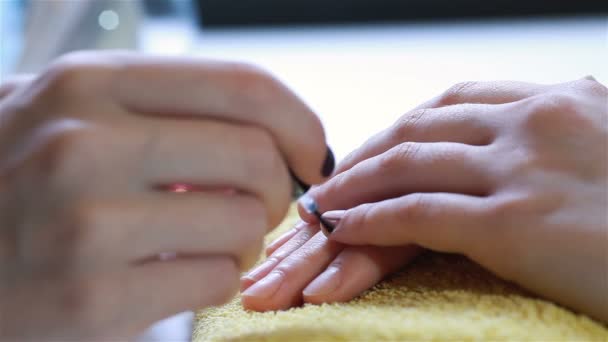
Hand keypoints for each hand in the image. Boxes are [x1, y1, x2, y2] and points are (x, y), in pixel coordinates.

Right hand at [0, 52, 331, 338]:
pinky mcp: (92, 300)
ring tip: (211, 241)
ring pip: (244, 224)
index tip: (311, 154)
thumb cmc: (23, 179)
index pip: (242, 86)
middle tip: (259, 205)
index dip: (299, 121)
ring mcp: (86, 224)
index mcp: (91, 85)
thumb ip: (165, 110)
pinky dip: (216, 279)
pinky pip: (215, 280)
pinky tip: (178, 274)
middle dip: (278, 190)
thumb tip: (274, 132)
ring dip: (246, 239)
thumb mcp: (75, 114)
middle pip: (257, 157)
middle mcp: (85, 144)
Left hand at [241, 77, 607, 323]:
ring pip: (408, 164)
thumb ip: (577, 126)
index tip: (372, 147)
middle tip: (329, 178)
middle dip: (367, 152)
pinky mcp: (516, 224)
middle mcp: (537, 122)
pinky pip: (418, 213)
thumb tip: (559, 107)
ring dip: (354, 185)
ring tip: (318, 206)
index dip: (405, 125)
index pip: (456, 100)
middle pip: (420, 126)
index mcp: (562, 100)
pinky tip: (340, 229)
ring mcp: (525, 169)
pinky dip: (371, 220)